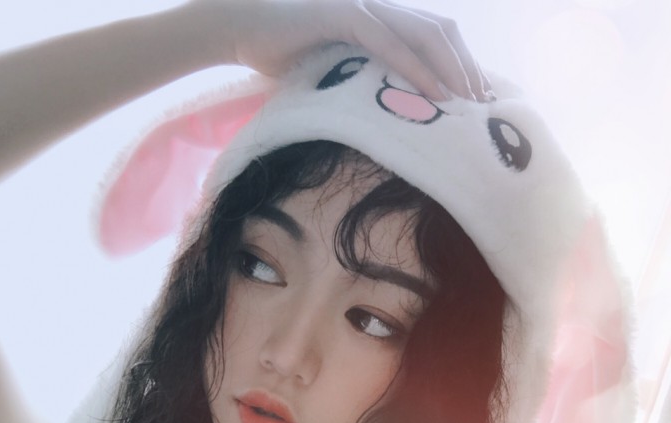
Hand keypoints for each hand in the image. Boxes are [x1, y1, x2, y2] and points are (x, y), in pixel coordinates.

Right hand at [190, 0, 488, 101]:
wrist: (239, 27)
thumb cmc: (280, 50)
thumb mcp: (331, 68)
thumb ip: (360, 77)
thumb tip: (381, 110)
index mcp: (380, 17)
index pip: (433, 36)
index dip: (459, 63)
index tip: (474, 98)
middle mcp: (379, 7)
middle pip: (440, 34)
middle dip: (467, 68)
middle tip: (483, 104)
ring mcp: (363, 8)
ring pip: (424, 35)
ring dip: (451, 70)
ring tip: (468, 103)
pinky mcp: (344, 16)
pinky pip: (390, 44)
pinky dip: (415, 69)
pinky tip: (434, 94)